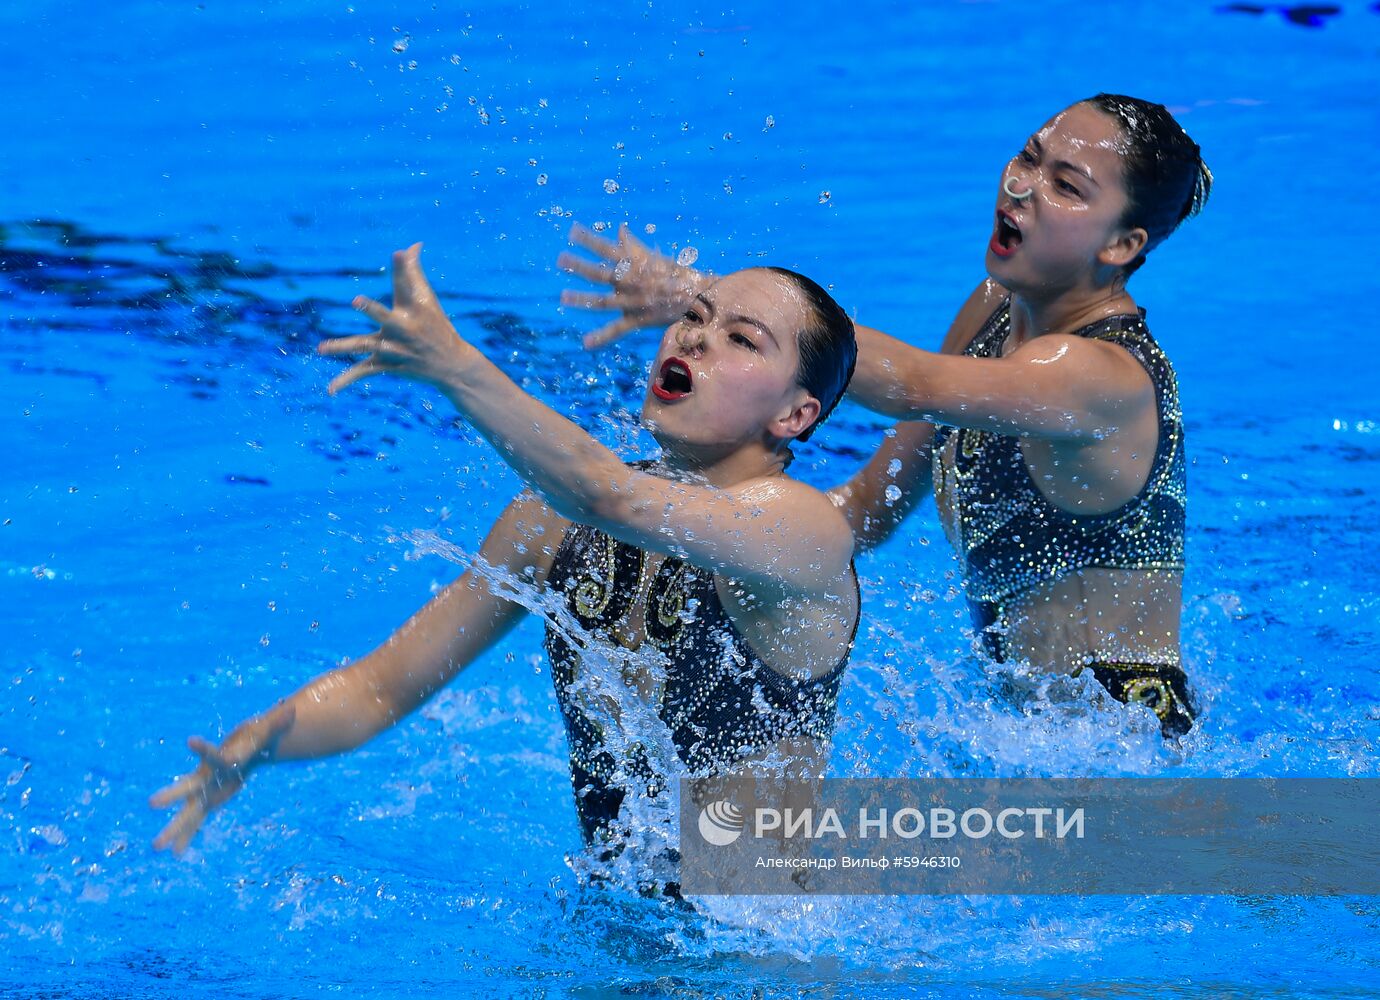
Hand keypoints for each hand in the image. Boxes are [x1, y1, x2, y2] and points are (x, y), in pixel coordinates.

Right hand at [149, 702, 295, 854]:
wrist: (244, 747)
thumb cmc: (256, 737)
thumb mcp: (269, 731)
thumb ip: (278, 723)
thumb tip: (293, 711)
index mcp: (224, 757)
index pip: (215, 755)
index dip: (204, 749)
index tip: (189, 741)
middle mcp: (209, 775)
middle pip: (190, 787)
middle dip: (172, 795)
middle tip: (151, 803)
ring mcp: (207, 791)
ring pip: (189, 811)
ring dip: (175, 829)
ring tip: (156, 847)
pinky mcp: (210, 801)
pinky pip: (197, 820)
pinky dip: (187, 836)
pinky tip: (175, 852)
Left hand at [318, 243, 475, 394]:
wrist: (451, 364)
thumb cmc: (435, 323)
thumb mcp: (427, 299)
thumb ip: (413, 271)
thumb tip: (412, 244)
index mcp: (414, 310)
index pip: (407, 285)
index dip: (404, 268)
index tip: (400, 252)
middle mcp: (404, 330)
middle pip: (386, 318)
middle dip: (373, 310)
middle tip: (357, 301)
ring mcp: (394, 349)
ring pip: (366, 347)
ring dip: (344, 347)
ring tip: (321, 349)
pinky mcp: (386, 365)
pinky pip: (363, 373)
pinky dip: (346, 381)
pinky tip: (330, 391)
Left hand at [558, 223, 710, 348]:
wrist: (698, 297)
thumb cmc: (675, 274)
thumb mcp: (654, 257)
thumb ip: (632, 245)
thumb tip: (619, 228)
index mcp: (635, 264)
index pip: (607, 248)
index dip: (589, 240)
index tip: (571, 231)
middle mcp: (631, 282)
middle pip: (600, 273)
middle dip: (579, 266)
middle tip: (560, 260)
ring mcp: (632, 301)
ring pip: (603, 301)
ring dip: (582, 299)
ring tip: (563, 297)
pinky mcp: (637, 319)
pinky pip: (617, 330)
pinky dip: (601, 337)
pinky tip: (586, 344)